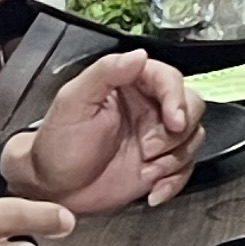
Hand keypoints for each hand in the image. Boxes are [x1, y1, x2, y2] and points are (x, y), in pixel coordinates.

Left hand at [7, 46, 205, 212]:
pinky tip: (153, 190)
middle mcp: (148, 106)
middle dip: (176, 132)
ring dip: (174, 157)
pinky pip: (186, 167)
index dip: (177, 98)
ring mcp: (157, 136)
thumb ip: (105, 72)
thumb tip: (138, 55)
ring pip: (193, 136)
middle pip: (191, 106)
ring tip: (145, 167)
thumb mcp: (74, 101)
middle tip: (149, 149)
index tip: (174, 120)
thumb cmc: (57, 144)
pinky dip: (175, 182)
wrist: (52, 187)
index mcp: (130, 83)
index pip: (169, 79)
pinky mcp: (160, 163)